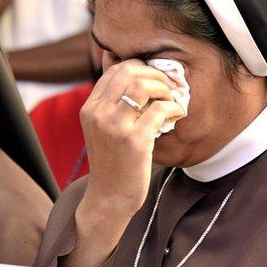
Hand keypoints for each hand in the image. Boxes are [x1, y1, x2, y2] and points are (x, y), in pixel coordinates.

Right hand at [63, 60, 184, 266]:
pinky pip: (159, 109)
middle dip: (155, 74)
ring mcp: (114, 127)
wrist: (109, 199)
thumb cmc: (113, 164)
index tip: (157, 77)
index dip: (141, 68)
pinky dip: (173, 107)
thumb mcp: (103, 130)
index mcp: (90, 108)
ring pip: (142, 85)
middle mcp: (98, 114)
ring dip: (164, 88)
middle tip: (170, 86)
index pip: (115, 69)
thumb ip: (114, 107)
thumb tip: (143, 80)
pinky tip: (176, 114)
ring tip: (172, 99)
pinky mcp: (134, 141)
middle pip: (129, 71)